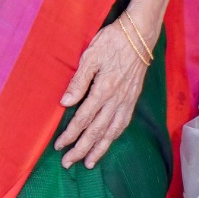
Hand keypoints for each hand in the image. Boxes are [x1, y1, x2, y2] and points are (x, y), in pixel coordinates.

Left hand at [56, 19, 149, 167]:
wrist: (140, 34)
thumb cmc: (112, 41)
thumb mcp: (90, 56)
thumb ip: (79, 81)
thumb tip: (66, 102)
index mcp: (103, 89)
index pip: (83, 118)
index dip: (70, 134)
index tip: (59, 146)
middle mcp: (116, 100)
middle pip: (96, 131)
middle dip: (81, 149)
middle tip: (68, 163)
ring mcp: (127, 100)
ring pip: (112, 132)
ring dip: (99, 149)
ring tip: (89, 163)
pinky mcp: (133, 99)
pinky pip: (123, 123)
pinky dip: (114, 136)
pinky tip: (108, 142)